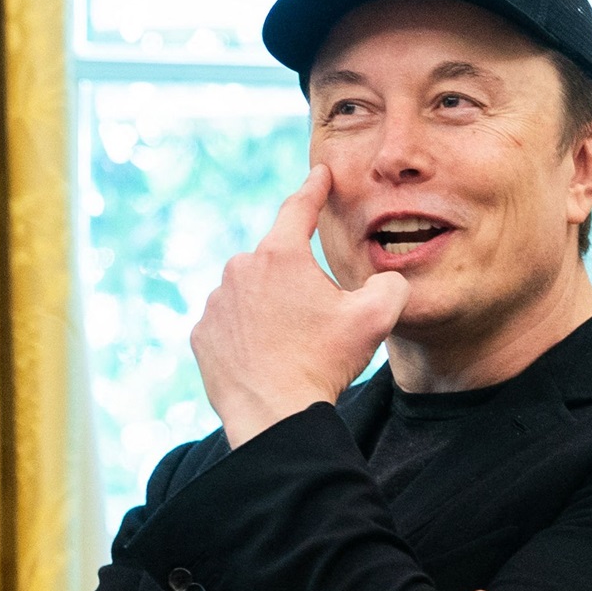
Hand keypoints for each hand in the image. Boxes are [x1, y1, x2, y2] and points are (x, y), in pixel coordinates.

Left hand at [191, 165, 409, 447]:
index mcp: (281, 255)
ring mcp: (215, 303)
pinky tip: (265, 358)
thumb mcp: (376, 317)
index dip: (314, 188)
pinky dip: (246, 335)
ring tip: (291, 346)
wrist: (276, 416)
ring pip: (251, 294)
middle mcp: (240, 269)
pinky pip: (229, 324)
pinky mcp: (201, 334)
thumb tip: (388, 280)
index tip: (319, 174)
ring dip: (270, 309)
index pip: (300, 208)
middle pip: (277, 261)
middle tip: (317, 319)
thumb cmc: (324, 363)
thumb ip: (390, 284)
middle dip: (297, 281)